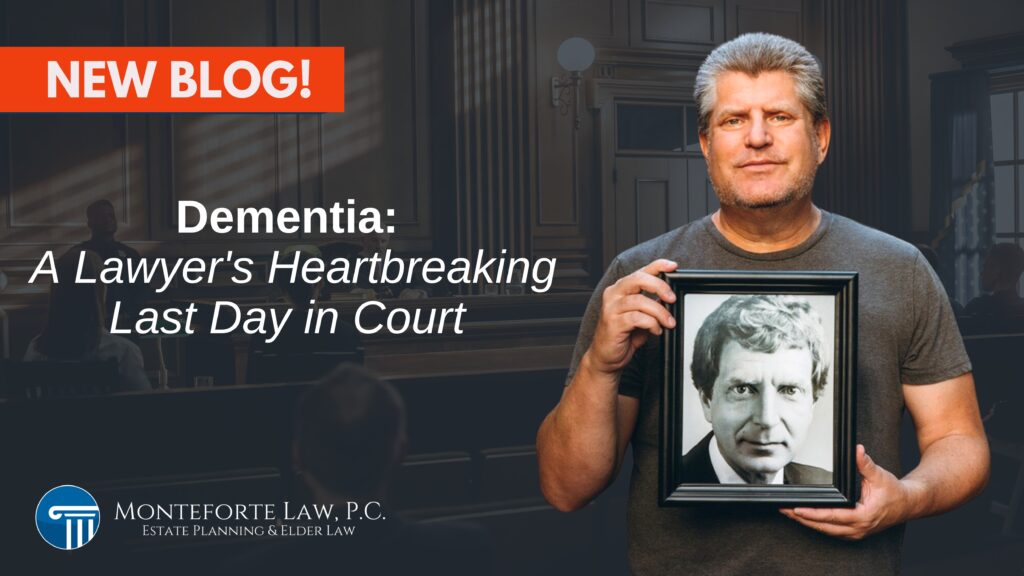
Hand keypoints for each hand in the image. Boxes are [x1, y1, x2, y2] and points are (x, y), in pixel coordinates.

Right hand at [586, 259, 677, 374]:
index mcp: (620, 289)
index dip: (657, 266)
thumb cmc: (623, 335)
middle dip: (659, 286)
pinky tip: (655, 331)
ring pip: (640, 300)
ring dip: (659, 312)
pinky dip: (651, 324)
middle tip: (672, 299)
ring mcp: (611, 308)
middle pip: (638, 279)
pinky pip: (637, 318)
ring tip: (668, 323)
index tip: (673, 266)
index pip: (640, 271)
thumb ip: (652, 304)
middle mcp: (613, 294)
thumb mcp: (641, 316)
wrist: (606, 357)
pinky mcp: (613, 323)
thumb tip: (669, 297)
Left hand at [780, 445, 911, 540]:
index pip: (831, 516)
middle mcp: (858, 528)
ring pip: (827, 531)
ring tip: (790, 514)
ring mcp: (856, 533)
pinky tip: (807, 519)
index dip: (812, 513)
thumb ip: (865, 463)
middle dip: (802, 519)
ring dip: (808, 523)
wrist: (908, 504)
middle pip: (824, 526)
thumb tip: (856, 450)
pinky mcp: (855, 532)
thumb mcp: (879, 475)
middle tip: (784, 510)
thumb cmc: (894, 491)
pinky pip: (832, 531)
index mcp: (862, 516)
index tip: (796, 509)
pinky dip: (818, 525)